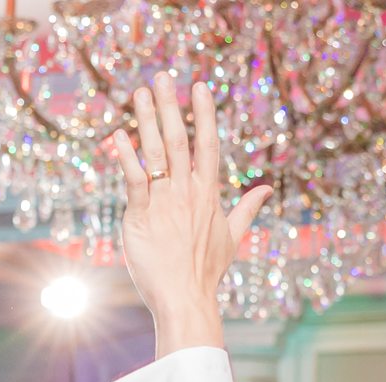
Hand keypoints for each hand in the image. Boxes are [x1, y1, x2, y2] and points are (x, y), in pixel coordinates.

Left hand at [114, 76, 272, 356]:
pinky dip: (126, 157)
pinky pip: (134, 181)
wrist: (187, 300)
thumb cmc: (206, 273)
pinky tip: (119, 136)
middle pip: (179, 139)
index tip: (198, 87)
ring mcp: (165, 203)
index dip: (203, 114)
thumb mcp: (233, 237)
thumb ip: (247, 208)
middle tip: (161, 77)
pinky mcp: (141, 217)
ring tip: (138, 93)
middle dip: (170, 106)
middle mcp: (187, 192)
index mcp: (208, 194)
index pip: (208, 145)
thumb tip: (266, 190)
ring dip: (147, 120)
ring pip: (156, 153)